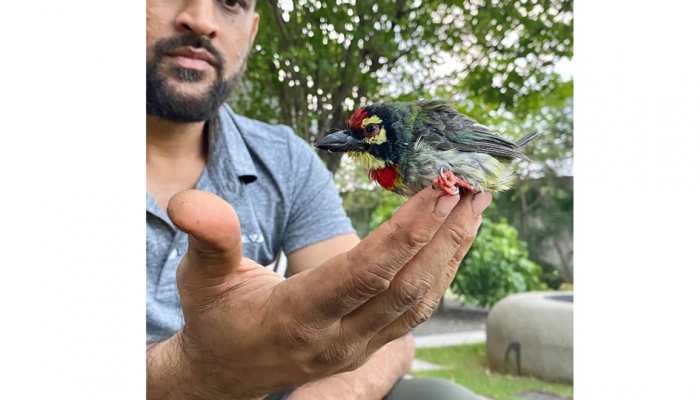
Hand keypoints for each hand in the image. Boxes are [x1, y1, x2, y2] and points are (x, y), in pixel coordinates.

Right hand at [147, 188, 490, 399]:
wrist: (226, 371)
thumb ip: (208, 238)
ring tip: (475, 206)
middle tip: (473, 187)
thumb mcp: (202, 278)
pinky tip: (452, 241)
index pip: (366, 273)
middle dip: (445, 234)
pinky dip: (440, 270)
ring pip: (420, 299)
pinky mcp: (370, 344)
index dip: (407, 231)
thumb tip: (191, 200)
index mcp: (299, 316)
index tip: (440, 190)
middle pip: (407, 285)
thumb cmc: (216, 319)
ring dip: (452, 251)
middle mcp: (339, 337)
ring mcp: (359, 346)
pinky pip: (416, 308)